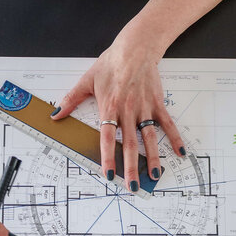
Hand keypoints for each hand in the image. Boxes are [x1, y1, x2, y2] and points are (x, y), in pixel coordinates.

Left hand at [51, 39, 185, 191]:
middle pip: (130, 144)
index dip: (108, 157)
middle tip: (132, 186)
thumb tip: (55, 115)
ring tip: (154, 176)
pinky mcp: (157, 104)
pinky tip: (180, 152)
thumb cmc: (110, 64)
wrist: (135, 48)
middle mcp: (128, 111)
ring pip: (149, 138)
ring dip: (152, 158)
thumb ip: (71, 100)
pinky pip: (167, 124)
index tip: (109, 174)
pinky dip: (175, 138)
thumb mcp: (86, 81)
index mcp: (110, 108)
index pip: (108, 138)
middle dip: (131, 167)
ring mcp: (144, 109)